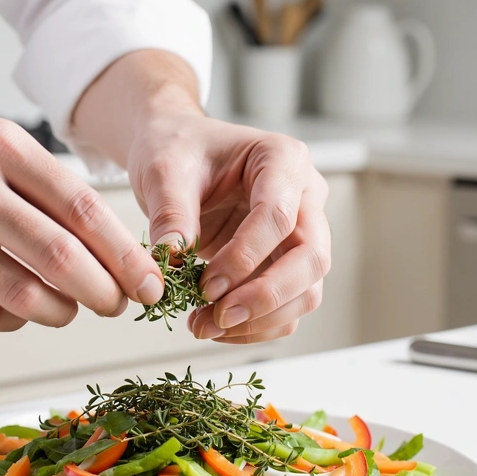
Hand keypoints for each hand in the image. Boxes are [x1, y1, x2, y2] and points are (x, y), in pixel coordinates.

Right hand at [0, 85, 164, 330]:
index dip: (127, 255)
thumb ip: (44, 185)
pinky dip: (14, 321)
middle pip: (61, 257)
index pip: (83, 209)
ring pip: (22, 296)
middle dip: (106, 292)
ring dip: (62, 312)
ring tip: (71, 307)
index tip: (152, 282)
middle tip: (122, 303)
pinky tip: (20, 309)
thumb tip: (109, 244)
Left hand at [127, 113, 330, 343]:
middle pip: (311, 258)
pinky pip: (287, 306)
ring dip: (261, 319)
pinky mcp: (285, 262)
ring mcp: (301, 232)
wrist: (177, 154)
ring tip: (206, 326)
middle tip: (218, 317)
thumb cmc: (178, 148)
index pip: (279, 216)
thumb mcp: (164, 170)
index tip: (206, 284)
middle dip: (266, 296)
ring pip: (307, 290)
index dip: (245, 257)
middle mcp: (304, 196)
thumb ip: (171, 212)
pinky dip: (257, 326)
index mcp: (283, 159)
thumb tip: (173, 260)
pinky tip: (216, 327)